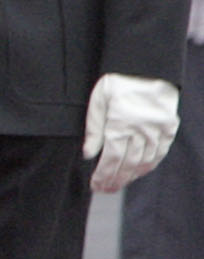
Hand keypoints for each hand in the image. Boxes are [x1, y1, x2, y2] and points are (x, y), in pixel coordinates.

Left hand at [86, 72, 180, 194]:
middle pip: (127, 164)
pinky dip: (149, 165)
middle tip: (105, 190)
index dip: (103, 175)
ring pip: (144, 161)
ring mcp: (157, 130)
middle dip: (115, 179)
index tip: (95, 185)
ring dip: (131, 176)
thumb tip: (88, 154)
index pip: (111, 158)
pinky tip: (139, 172)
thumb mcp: (98, 101)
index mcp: (120, 124)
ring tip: (119, 184)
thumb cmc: (118, 83)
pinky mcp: (169, 128)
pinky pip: (159, 153)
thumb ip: (93, 129)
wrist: (147, 68)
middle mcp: (141, 130)